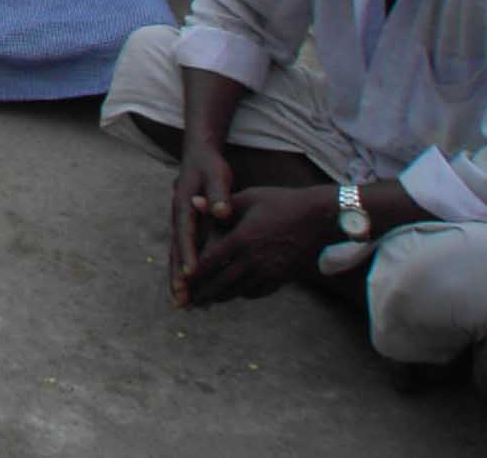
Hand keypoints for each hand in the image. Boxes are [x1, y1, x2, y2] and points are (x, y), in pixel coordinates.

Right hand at [168, 148, 232, 305]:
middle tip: (181, 300)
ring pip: (176, 255)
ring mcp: (179, 224)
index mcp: (184, 205)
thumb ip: (219, 195)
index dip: (189, 254)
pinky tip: (189, 289)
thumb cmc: (210, 167)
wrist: (197, 156)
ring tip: (181, 303)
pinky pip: (182, 254)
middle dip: (177, 276)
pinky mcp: (185, 229)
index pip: (186, 233)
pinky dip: (183, 272)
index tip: (192, 274)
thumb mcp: (216, 176)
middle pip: (175, 250)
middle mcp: (177, 218)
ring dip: (178, 279)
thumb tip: (222, 212)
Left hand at [184, 183, 334, 308]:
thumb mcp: (248, 197)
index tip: (179, 281)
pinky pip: (256, 292)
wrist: (319, 218)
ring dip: (219, 297)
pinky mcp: (281, 277)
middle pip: (221, 283)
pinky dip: (241, 294)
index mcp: (242, 239)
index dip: (192, 274)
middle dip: (201, 293)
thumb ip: (218, 205)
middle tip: (185, 302)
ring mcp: (270, 271)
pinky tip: (231, 293)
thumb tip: (193, 202)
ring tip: (203, 302)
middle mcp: (255, 259)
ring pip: (238, 291)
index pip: (210, 261)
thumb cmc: (280, 202)